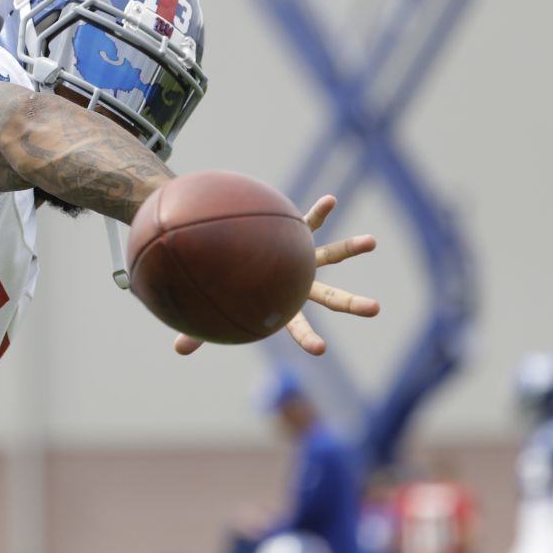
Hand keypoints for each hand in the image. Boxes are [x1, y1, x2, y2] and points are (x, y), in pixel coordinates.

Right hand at [173, 195, 378, 355]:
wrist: (237, 257)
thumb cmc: (227, 290)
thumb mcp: (215, 310)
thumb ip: (200, 333)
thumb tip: (177, 351)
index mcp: (284, 305)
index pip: (297, 327)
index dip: (308, 339)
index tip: (320, 351)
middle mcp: (301, 284)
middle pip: (329, 297)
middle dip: (351, 303)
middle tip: (374, 309)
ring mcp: (303, 259)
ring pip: (330, 257)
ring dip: (349, 249)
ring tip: (371, 242)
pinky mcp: (298, 236)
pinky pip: (309, 223)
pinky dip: (318, 213)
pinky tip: (330, 201)